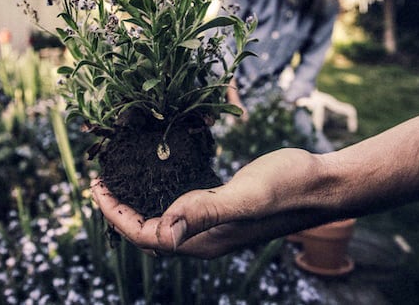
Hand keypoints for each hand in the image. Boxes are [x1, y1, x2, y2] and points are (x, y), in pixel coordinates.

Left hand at [91, 149, 321, 258]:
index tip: (95, 185)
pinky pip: (182, 207)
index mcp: (204, 241)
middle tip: (100, 181)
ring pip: (164, 220)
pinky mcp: (225, 209)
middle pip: (149, 232)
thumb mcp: (246, 196)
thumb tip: (163, 234)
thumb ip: (206, 212)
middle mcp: (205, 239)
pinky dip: (161, 194)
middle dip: (119, 211)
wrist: (323, 183)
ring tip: (120, 180)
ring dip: (138, 203)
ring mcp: (215, 225)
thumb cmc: (289, 188)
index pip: (145, 236)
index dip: (115, 214)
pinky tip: (158, 177)